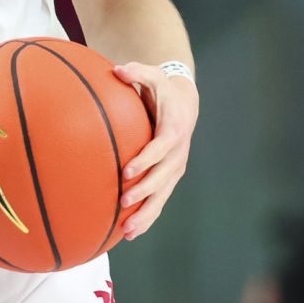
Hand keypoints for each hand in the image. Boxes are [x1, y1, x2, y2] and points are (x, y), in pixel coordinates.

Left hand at [113, 62, 197, 239]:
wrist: (185, 104)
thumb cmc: (162, 90)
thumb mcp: (153, 75)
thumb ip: (137, 72)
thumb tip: (118, 69)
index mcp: (172, 131)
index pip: (160, 148)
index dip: (145, 160)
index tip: (126, 171)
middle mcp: (177, 154)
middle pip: (162, 178)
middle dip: (144, 192)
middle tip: (123, 203)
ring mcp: (175, 168)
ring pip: (162, 196)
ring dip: (146, 215)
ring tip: (127, 232)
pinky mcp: (170, 178)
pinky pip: (159, 200)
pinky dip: (147, 217)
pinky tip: (129, 233)